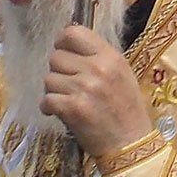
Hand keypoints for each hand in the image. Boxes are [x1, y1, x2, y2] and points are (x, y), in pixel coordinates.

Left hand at [43, 24, 154, 157]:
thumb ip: (98, 57)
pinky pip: (46, 99)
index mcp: (110, 57)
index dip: (62, 42)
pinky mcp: (72, 109)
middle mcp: (97, 69)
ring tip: (69, 100)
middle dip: (59, 72)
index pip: (73, 33)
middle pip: (56, 57)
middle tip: (70, 85)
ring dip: (54, 91)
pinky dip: (49, 108)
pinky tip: (61, 112)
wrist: (130, 143)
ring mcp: (84, 88)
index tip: (64, 53)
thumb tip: (68, 45)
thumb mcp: (122, 74)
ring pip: (49, 79)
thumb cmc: (127, 109)